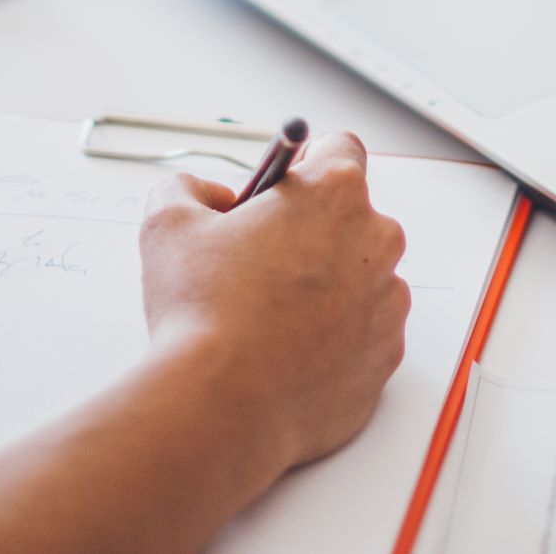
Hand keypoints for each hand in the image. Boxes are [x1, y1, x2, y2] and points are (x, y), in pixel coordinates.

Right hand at [138, 133, 411, 474]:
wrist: (222, 406)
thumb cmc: (202, 312)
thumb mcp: (168, 222)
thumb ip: (190, 188)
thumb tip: (213, 199)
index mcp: (334, 193)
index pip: (340, 149)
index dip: (305, 166)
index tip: (280, 192)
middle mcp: (376, 241)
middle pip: (351, 216)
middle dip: (311, 230)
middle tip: (259, 260)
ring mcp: (387, 303)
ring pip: (359, 276)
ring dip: (325, 285)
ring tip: (269, 315)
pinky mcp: (387, 357)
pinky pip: (364, 332)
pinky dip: (334, 336)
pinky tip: (287, 351)